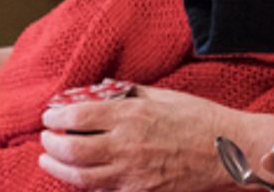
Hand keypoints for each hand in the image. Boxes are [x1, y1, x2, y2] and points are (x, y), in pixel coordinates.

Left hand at [37, 84, 273, 190]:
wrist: (227, 150)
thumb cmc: (199, 118)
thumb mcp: (164, 96)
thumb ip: (131, 94)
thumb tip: (103, 91)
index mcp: (132, 115)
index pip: (78, 116)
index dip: (56, 116)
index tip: (49, 115)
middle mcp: (127, 144)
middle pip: (71, 149)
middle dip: (50, 144)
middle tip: (45, 138)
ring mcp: (132, 173)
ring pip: (80, 176)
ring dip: (57, 168)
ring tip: (49, 160)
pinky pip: (102, 189)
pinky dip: (83, 183)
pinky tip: (79, 176)